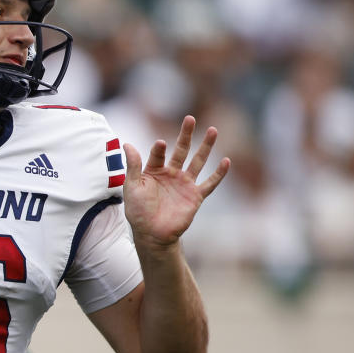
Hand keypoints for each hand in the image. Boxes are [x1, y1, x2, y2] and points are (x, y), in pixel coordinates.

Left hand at [122, 115, 229, 250]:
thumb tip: (127, 144)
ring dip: (206, 147)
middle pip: (181, 150)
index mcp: (154, 170)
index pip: (158, 154)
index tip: (160, 144)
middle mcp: (171, 174)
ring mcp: (185, 184)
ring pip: (198, 161)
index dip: (159, 149)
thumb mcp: (132, 186)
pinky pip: (210, 183)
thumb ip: (133, 166)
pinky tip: (226, 161)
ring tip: (213, 130)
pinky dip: (219, 173)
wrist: (151, 234)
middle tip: (189, 118)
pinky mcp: (195, 196)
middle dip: (186, 135)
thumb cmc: (138, 211)